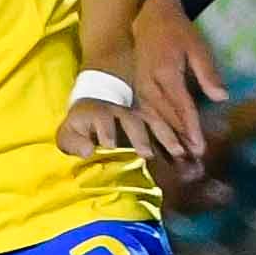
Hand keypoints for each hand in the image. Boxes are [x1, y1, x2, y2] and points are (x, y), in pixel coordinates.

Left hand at [58, 96, 187, 175]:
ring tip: (178, 151)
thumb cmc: (81, 126)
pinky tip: (187, 149)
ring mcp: (137, 113)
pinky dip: (176, 137)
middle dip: (139, 136)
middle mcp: (120, 110)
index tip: (109, 145)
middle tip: (146, 153)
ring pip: (153, 121)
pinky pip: (165, 125)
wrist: (96, 101)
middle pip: (131, 121)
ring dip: (166, 136)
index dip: (105, 131)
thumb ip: (73, 142)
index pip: (102, 119)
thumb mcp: (68, 134)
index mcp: (98, 112)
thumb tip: (88, 151)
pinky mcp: (150, 117)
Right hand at [131, 0, 227, 160]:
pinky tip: (162, 143)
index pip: (182, 107)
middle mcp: (150, 84)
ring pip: (153, 119)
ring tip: (179, 157)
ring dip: (166, 139)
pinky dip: (154, 129)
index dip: (192, 129)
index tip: (200, 147)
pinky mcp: (137, 89)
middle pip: (166, 118)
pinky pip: (145, 114)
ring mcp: (140, 87)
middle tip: (193, 160)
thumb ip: (208, 73)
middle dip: (180, 140)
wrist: (151, 18)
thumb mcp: (198, 47)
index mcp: (166, 73)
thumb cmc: (178, 32)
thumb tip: (221, 97)